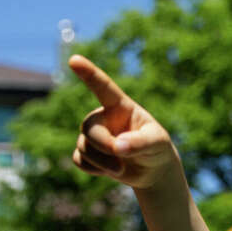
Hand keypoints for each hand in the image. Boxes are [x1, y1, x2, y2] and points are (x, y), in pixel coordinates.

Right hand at [68, 54, 179, 188]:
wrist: (152, 170)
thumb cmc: (156, 149)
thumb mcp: (157, 143)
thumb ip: (139, 143)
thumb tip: (117, 148)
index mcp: (120, 106)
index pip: (103, 87)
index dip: (89, 73)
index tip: (74, 60)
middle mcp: (103, 117)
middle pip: (89, 128)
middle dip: (104, 146)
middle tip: (121, 160)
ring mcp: (93, 135)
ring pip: (83, 147)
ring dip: (103, 163)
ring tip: (121, 168)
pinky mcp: (87, 153)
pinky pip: (79, 160)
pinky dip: (94, 169)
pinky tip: (110, 170)